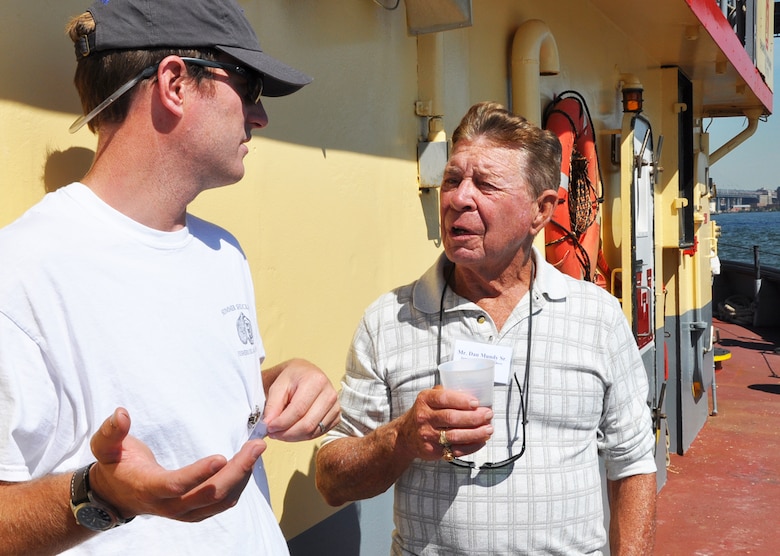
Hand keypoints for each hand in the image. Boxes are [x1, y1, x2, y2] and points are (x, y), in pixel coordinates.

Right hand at [89, 408, 265, 521]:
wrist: (116, 496)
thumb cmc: (114, 466)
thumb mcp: (104, 447)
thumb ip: (112, 431)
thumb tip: (121, 413)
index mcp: (149, 488)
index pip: (177, 485)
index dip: (199, 473)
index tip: (221, 456)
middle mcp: (170, 506)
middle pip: (209, 495)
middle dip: (237, 470)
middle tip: (256, 446)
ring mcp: (185, 512)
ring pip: (221, 500)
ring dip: (242, 476)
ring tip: (256, 450)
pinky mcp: (196, 511)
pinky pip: (223, 503)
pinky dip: (239, 484)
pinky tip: (248, 464)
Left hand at [261, 359, 339, 440]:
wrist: (305, 375)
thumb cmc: (292, 379)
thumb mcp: (277, 386)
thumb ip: (272, 406)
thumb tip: (270, 424)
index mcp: (316, 381)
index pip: (298, 410)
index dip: (282, 423)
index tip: (269, 427)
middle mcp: (330, 394)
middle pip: (307, 424)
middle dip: (287, 433)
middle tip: (273, 433)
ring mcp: (335, 406)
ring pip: (313, 432)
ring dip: (293, 436)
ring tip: (281, 431)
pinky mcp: (336, 417)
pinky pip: (318, 433)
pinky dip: (303, 436)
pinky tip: (293, 429)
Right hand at [396, 386, 493, 461]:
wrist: (405, 436)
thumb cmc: (424, 413)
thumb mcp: (428, 398)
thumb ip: (445, 392)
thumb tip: (472, 390)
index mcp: (424, 400)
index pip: (444, 398)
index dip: (462, 400)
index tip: (477, 402)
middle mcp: (424, 417)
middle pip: (451, 418)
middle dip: (474, 417)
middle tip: (488, 414)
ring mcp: (427, 435)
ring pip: (455, 435)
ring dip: (475, 433)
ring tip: (488, 429)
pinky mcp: (433, 451)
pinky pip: (455, 450)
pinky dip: (471, 446)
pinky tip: (481, 440)